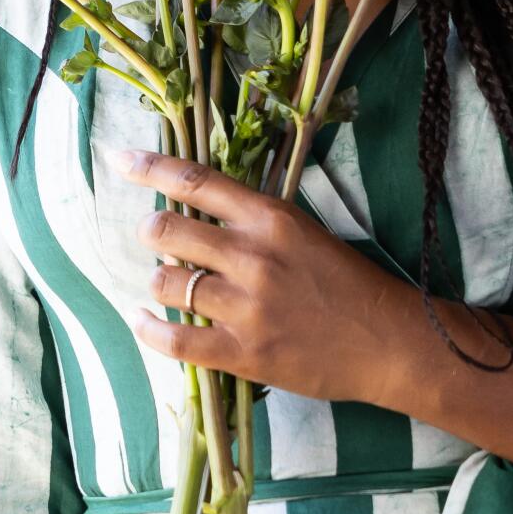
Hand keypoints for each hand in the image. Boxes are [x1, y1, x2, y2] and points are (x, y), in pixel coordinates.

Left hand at [117, 148, 391, 400]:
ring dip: (157, 281)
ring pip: (165, 283)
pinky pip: (175, 340)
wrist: (391, 343)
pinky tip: (143, 321)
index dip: (150, 168)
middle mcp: (253, 257)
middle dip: (150, 233)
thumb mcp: (304, 233)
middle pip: (167, 231)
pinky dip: (150, 329)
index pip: (196, 181)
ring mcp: (246, 307)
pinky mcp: (244, 354)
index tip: (121, 160)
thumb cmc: (350, 285)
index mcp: (271, 219)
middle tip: (155, 240)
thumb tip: (193, 219)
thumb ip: (253, 223)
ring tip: (168, 285)